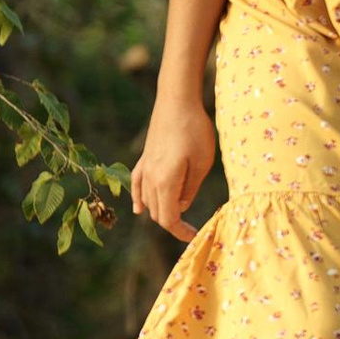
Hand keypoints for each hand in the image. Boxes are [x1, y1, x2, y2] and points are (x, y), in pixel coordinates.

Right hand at [130, 94, 215, 242]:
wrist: (177, 101)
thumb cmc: (195, 130)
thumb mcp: (202, 163)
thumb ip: (190, 189)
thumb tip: (180, 206)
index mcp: (165, 182)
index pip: (168, 219)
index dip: (180, 232)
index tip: (194, 236)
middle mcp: (150, 178)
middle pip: (158, 213)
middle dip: (173, 224)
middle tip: (193, 227)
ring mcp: (145, 168)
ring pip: (148, 201)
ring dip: (161, 211)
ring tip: (180, 216)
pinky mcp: (144, 158)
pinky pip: (137, 185)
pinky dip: (139, 198)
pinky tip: (139, 208)